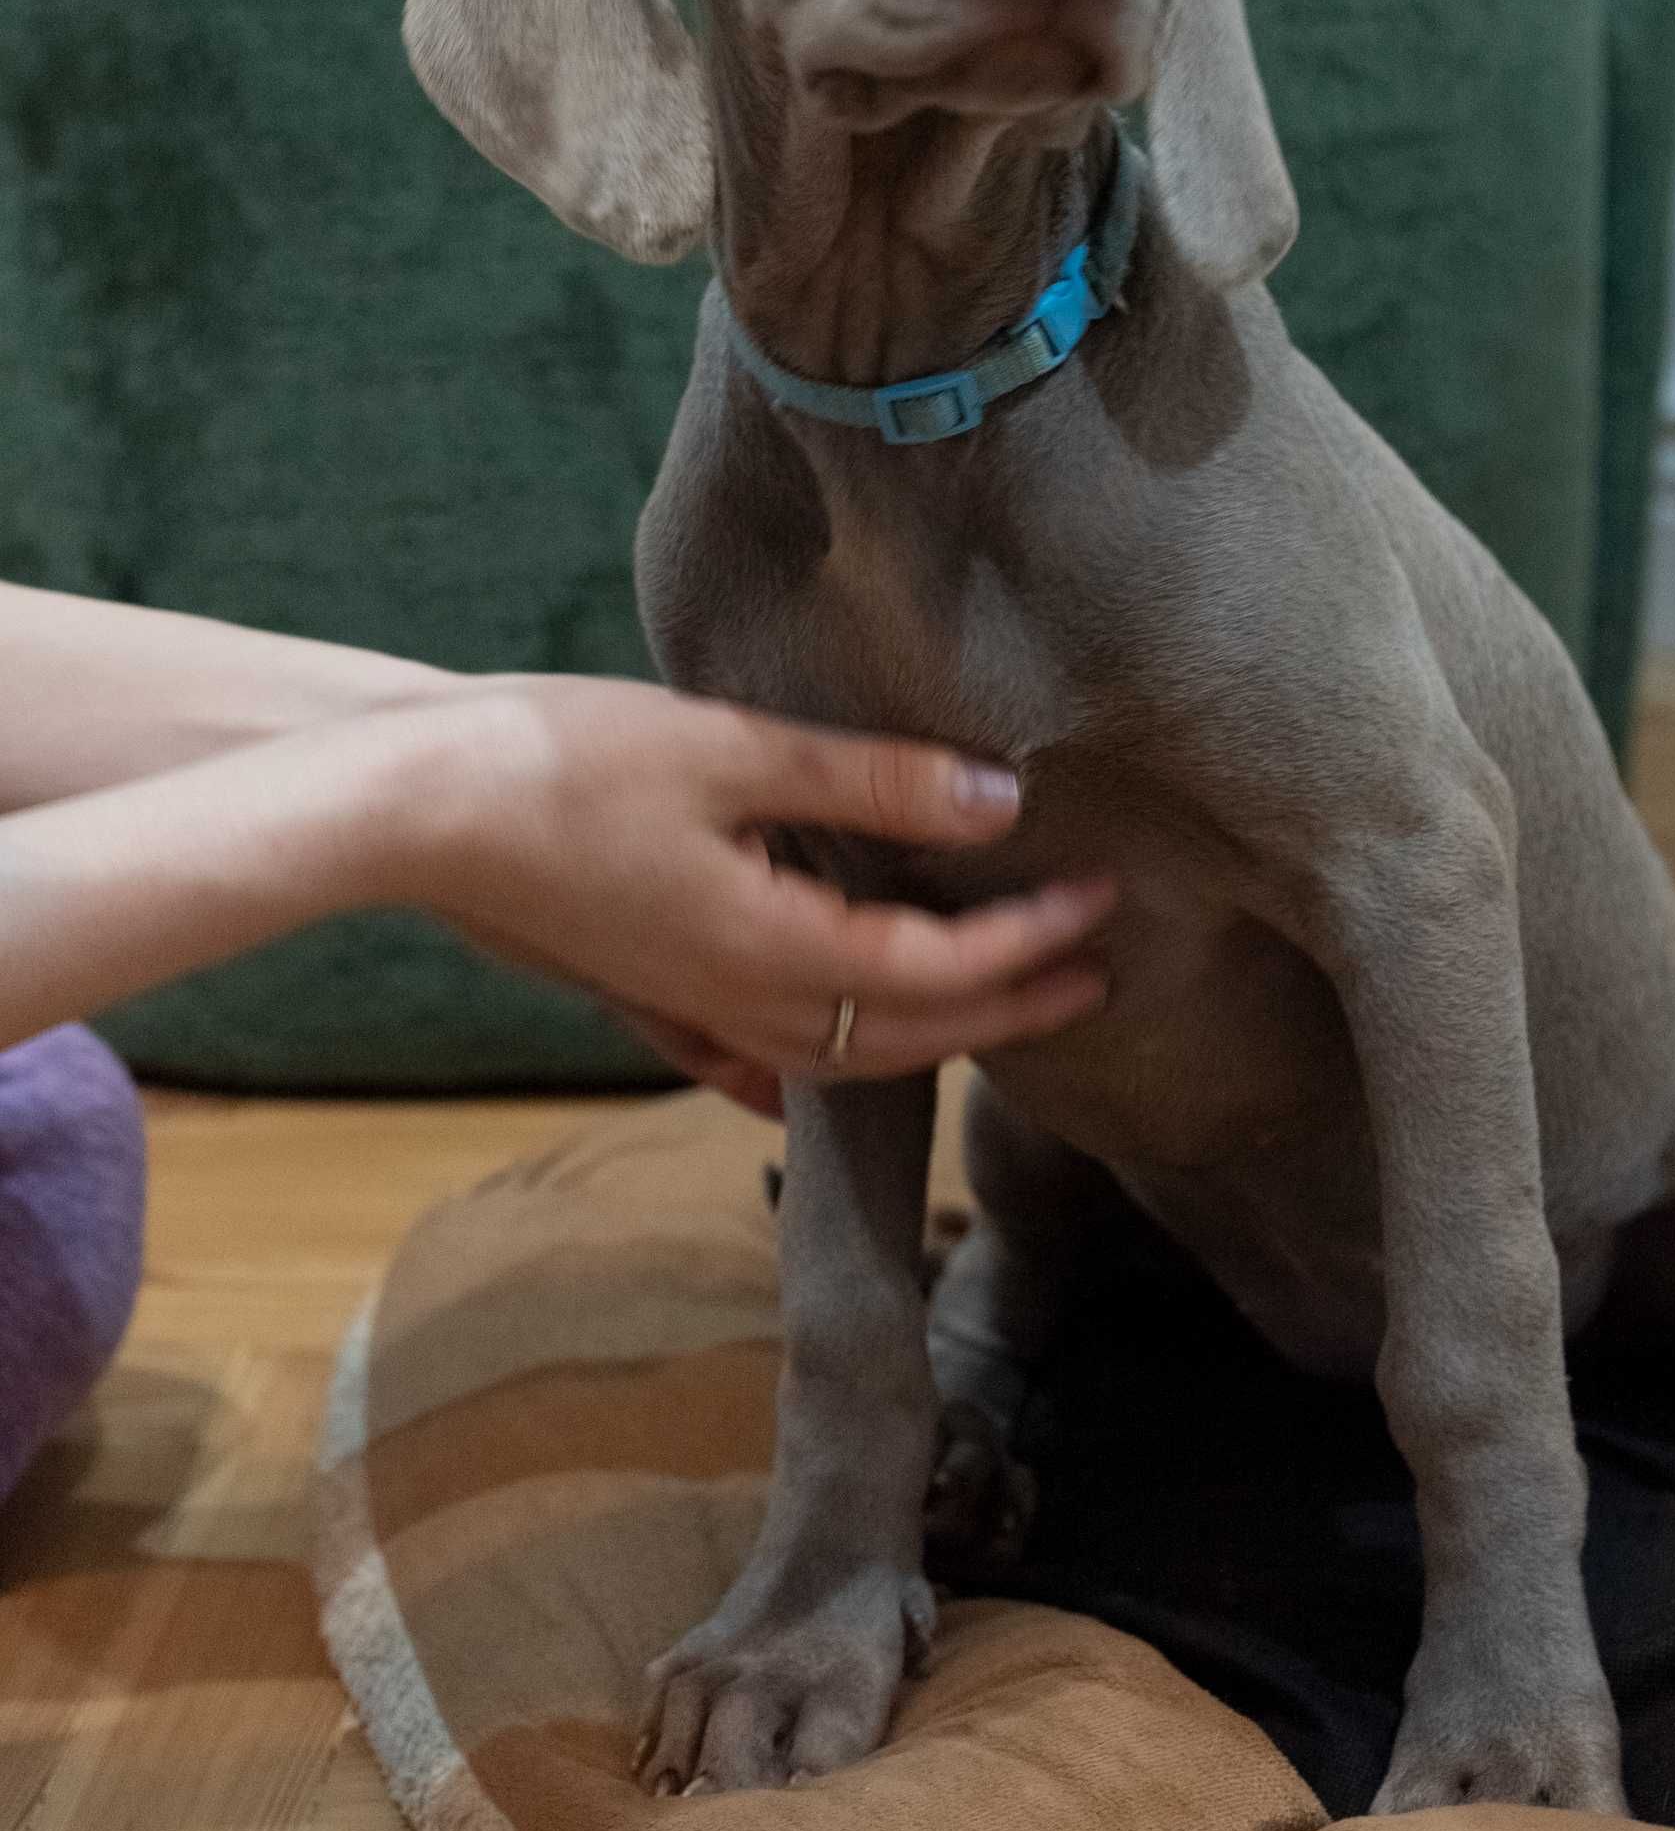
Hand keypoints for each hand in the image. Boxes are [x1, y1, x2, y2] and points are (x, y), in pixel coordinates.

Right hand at [405, 678, 1113, 1115]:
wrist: (411, 805)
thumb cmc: (565, 762)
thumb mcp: (735, 751)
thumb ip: (873, 784)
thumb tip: (1001, 805)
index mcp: (776, 952)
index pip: (943, 971)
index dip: (1034, 942)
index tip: (1106, 901)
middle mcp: (740, 1003)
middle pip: (905, 1033)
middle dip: (1008, 1011)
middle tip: (1093, 979)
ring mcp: (684, 1006)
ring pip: (836, 1051)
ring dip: (927, 1033)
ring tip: (994, 1004)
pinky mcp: (639, 987)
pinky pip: (745, 1052)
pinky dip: (802, 1064)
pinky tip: (791, 1079)